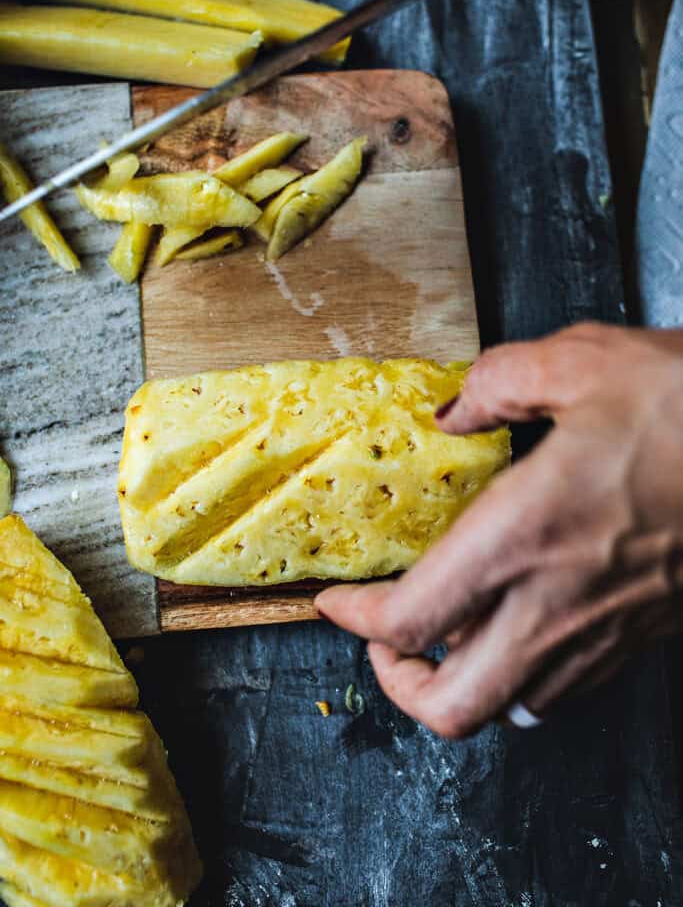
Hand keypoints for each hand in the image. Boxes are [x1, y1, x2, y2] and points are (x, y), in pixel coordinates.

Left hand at [315, 323, 682, 737]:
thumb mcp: (580, 361)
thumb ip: (497, 383)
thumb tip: (454, 411)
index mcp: (523, 533)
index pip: (412, 617)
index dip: (356, 619)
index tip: (337, 600)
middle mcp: (555, 602)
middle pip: (453, 708)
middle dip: (399, 686)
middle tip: (388, 640)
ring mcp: (603, 632)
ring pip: (511, 712)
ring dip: (462, 684)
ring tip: (449, 637)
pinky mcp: (640, 637)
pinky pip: (565, 692)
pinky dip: (522, 680)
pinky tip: (520, 631)